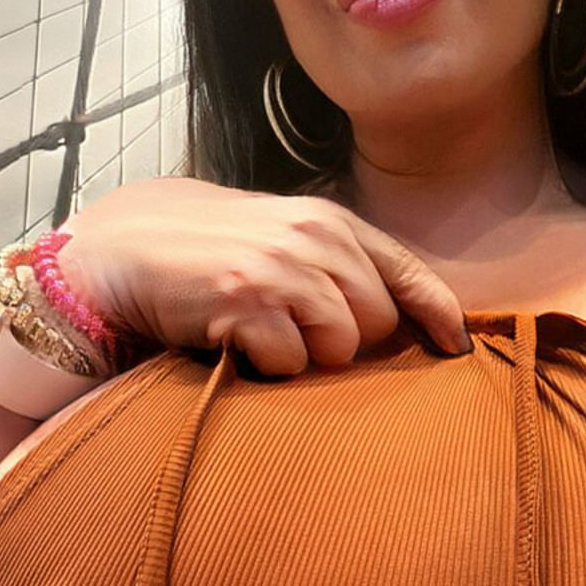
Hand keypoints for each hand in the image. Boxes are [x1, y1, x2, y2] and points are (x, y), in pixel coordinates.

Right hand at [53, 177, 471, 374]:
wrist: (127, 248)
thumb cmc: (210, 251)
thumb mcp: (282, 239)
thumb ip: (336, 265)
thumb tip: (397, 318)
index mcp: (330, 220)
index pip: (407, 269)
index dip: (438, 313)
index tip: (458, 347)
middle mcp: (314, 238)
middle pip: (377, 320)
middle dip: (347, 339)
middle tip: (296, 330)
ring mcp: (282, 267)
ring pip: (340, 344)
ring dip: (306, 355)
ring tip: (264, 332)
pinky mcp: (247, 301)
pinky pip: (291, 362)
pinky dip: (269, 366)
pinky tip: (237, 342)